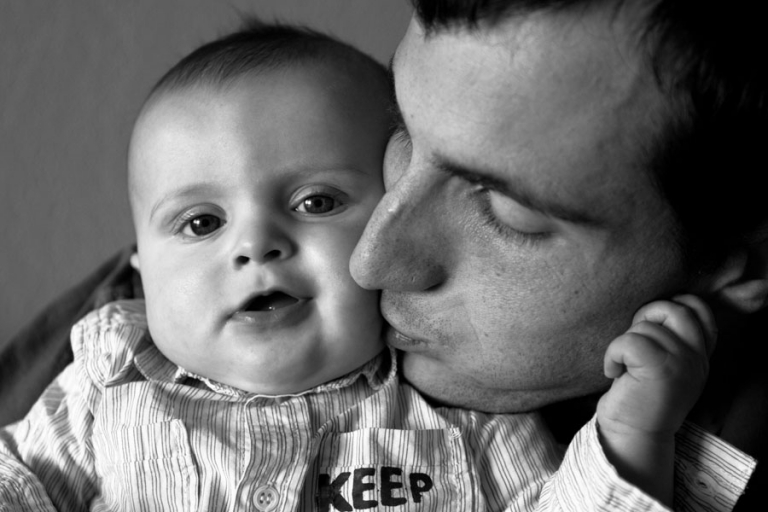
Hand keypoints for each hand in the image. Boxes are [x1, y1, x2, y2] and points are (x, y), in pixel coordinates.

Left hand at [598, 294, 716, 438]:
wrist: (633, 436)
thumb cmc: (638, 398)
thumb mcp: (664, 367)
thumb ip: (669, 340)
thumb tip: (650, 309)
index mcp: (699, 356)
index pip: (701, 312)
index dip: (676, 304)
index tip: (652, 322)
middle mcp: (696, 359)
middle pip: (676, 309)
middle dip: (647, 314)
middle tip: (632, 341)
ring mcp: (682, 363)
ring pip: (647, 326)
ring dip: (623, 342)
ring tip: (621, 365)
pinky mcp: (659, 369)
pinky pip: (629, 340)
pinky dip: (613, 353)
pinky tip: (612, 371)